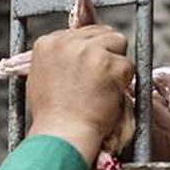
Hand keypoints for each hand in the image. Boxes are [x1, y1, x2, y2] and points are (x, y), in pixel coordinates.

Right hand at [25, 25, 134, 164]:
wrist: (62, 137)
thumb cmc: (53, 117)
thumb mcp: (42, 79)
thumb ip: (57, 57)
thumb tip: (71, 37)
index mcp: (47, 43)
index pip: (81, 33)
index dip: (91, 52)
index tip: (89, 73)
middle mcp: (66, 42)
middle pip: (102, 33)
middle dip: (106, 54)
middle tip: (98, 84)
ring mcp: (89, 51)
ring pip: (118, 44)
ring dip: (116, 66)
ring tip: (101, 91)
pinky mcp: (109, 64)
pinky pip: (128, 65)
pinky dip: (124, 83)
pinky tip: (108, 98)